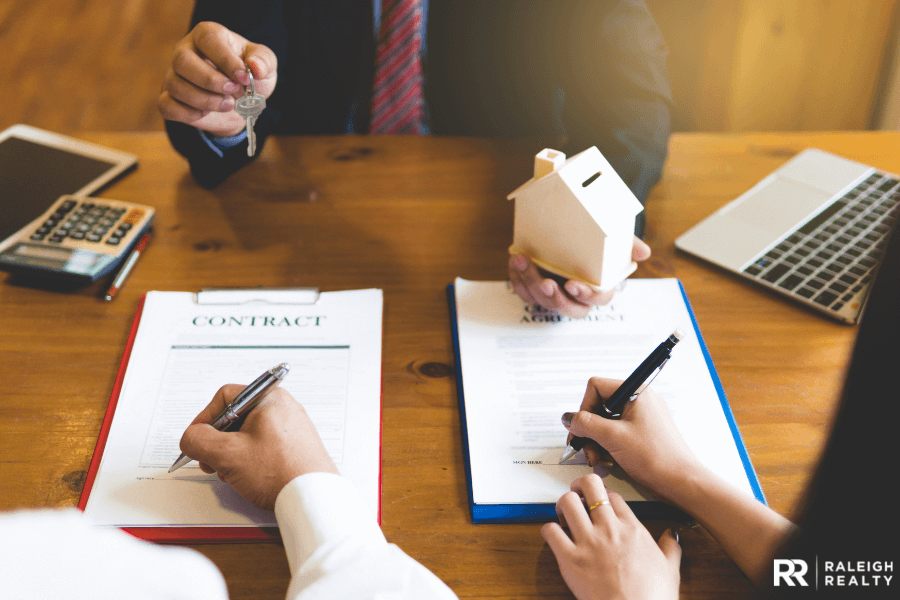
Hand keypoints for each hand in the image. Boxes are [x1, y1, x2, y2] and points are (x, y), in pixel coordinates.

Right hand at [158, 21, 277, 136]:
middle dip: (210, 80)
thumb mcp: (265, 66)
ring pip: (175, 85)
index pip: (208, 39)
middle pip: (182, 60)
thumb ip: (264, 61)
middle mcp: (185, 50)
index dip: (226, 60)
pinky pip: (166, 105)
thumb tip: (255, 67)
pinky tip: (205, 113)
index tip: (243, 78)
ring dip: (204, 100)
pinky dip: (188, 113)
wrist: (240, 103)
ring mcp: (174, 74)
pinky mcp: (170, 97)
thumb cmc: (248, 76)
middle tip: (233, 91)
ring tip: (228, 105)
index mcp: (207, 35)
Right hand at [178, 385, 337, 511]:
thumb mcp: (227, 454)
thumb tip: (190, 438)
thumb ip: (199, 440)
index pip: (225, 397)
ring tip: (231, 473)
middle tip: (211, 461)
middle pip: (235, 417)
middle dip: (217, 441)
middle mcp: (283, 408)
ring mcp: (291, 427)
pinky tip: (247, 477)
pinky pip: (262, 445)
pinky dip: (248, 459)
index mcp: (269, 398)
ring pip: (247, 434)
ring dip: (231, 453)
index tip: (196, 439)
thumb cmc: (279, 472)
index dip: (204, 418)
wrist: (312, 498)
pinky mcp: (295, 445)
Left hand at [509, 236, 650, 317]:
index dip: (586, 296)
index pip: (598, 300)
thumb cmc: (594, 238)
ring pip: (542, 300)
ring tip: (522, 260)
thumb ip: (627, 244)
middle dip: (555, 298)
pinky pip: (525, 292)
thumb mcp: (613, 237)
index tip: (574, 285)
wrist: (568, 227)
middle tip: (546, 282)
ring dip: (530, 283)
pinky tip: (514, 263)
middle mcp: (577, 295)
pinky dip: (517, 279)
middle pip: (568, 308)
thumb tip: (644, 253)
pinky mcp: (536, 288)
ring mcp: (555, 293)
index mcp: (599, 286)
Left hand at [542, 474, 680, 599]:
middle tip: (577, 494)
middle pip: (589, 486)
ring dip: (563, 505)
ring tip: (564, 514)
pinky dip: (549, 529)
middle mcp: (609, 529)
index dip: (603, 494)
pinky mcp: (570, 559)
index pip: (613, 494)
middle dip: (580, 485)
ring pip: (567, 502)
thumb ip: (670, 547)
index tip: (599, 500)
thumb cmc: (652, 596)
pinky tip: (555, 536)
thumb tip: (672, 534)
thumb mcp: (670, 568)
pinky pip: (551, 531)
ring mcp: (588, 542)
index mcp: (632, 528)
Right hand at [562, 378, 697, 504]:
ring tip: (598, 459)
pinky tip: (609, 461)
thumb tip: (569, 418)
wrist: (681, 482)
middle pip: (600, 406)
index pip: (597, 387)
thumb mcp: (613, 437)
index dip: (584, 407)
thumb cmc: (655, 457)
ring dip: (597, 441)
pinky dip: (608, 446)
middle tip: (586, 449)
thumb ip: (586, 424)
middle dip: (590, 430)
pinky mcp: (642, 433)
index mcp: (636, 392)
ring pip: (606, 422)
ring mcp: (642, 417)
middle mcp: (639, 401)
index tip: (581, 428)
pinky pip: (617, 433)